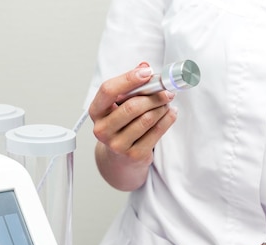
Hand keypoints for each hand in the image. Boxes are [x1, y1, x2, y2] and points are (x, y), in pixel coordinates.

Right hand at [89, 62, 176, 190]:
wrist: (119, 157)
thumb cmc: (121, 123)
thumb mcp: (120, 103)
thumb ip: (130, 84)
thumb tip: (144, 67)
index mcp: (96, 111)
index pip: (108, 90)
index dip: (129, 79)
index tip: (148, 73)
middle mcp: (102, 129)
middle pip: (131, 106)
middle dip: (153, 96)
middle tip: (167, 90)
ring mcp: (117, 144)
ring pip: (146, 119)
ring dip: (161, 107)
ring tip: (167, 102)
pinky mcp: (134, 155)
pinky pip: (156, 132)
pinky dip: (167, 119)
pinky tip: (170, 113)